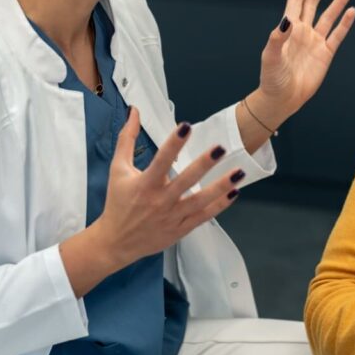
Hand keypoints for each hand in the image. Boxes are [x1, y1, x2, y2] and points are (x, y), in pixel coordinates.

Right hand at [61, 108, 242, 296]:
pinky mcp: (181, 228)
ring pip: (200, 201)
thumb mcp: (118, 169)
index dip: (174, 144)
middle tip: (220, 149)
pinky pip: (204, 216)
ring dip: (221, 186)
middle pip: (185, 181)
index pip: (161, 160)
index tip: (186, 127)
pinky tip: (234, 192)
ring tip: (238, 172)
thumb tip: (133, 112)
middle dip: (203, 164)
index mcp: (145, 184)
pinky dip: (220, 205)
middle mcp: (160, 200)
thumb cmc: (118, 202)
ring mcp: (173, 216)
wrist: (116, 242)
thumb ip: (127, 139)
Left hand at [250, 0, 354, 127]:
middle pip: (314, 1)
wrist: (283, 99)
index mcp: (288, 28)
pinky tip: (352, 11)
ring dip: (339, 0)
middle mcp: (303, 31)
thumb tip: (287, 20)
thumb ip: (277, 38)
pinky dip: (345, 24)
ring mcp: (316, 41)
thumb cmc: (272, 78)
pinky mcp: (326, 54)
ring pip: (329, 16)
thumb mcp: (270, 57)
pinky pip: (337, 35)